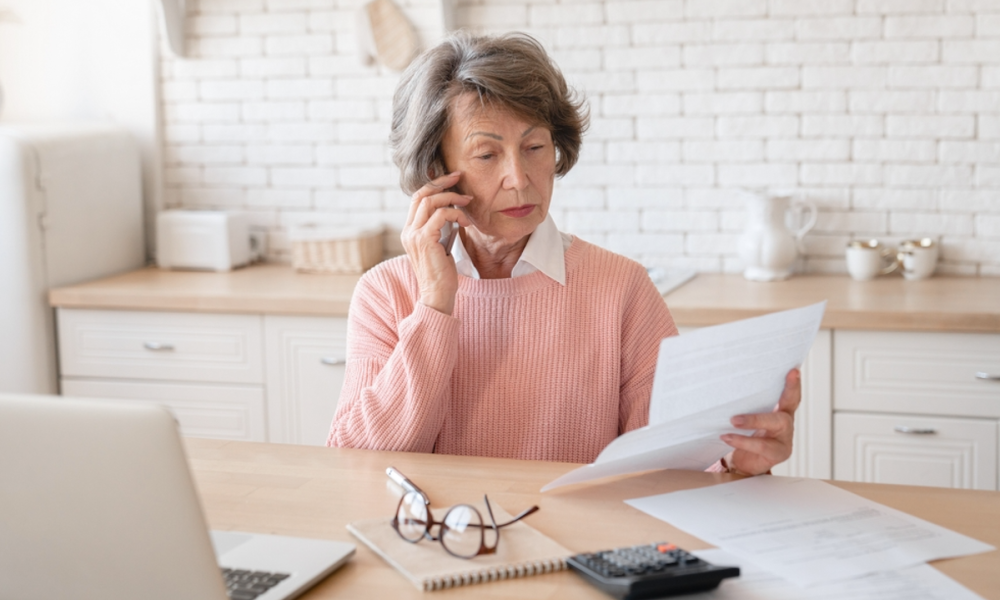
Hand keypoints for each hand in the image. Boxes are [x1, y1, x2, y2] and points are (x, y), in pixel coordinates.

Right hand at [401, 172, 471, 314]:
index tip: (452, 179)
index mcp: (409, 231)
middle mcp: (408, 231)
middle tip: (460, 177)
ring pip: (431, 201)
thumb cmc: (442, 274)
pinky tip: (466, 223)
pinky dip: (457, 214)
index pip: (417, 198)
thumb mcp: (440, 245)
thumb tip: (452, 210)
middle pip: (422, 194)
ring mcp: (414, 235)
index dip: (434, 185)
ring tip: (468, 203)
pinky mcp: (424, 240)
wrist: (437, 295)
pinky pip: (441, 215)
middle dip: (442, 182)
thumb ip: (440, 228)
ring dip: (453, 198)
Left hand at [720, 368, 800, 475]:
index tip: (793, 370)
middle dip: (786, 391)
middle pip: (789, 404)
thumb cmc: (744, 435)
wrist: (742, 464)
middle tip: (781, 380)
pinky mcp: (778, 453)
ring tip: (734, 420)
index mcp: (780, 411)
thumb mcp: (745, 417)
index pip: (789, 395)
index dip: (793, 384)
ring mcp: (785, 439)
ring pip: (776, 423)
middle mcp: (786, 422)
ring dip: (753, 420)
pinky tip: (727, 437)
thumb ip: (743, 405)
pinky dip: (742, 440)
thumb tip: (721, 388)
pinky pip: (761, 445)